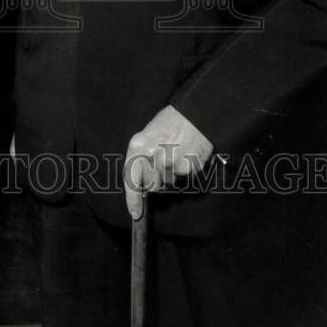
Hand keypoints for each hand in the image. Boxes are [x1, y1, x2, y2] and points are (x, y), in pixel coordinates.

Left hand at [123, 104, 213, 219]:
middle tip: (164, 164)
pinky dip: (185, 171)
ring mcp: (170, 163)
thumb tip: (142, 181)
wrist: (195, 113)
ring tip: (177, 153)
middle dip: (157, 181)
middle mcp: (151, 156)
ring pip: (168, 182)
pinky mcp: (187, 168)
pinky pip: (184, 178)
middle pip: (152, 185)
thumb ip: (142, 156)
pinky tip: (187, 155)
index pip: (131, 180)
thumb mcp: (148, 135)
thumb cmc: (171, 122)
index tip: (135, 212)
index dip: (133, 199)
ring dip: (171, 174)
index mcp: (138, 146)